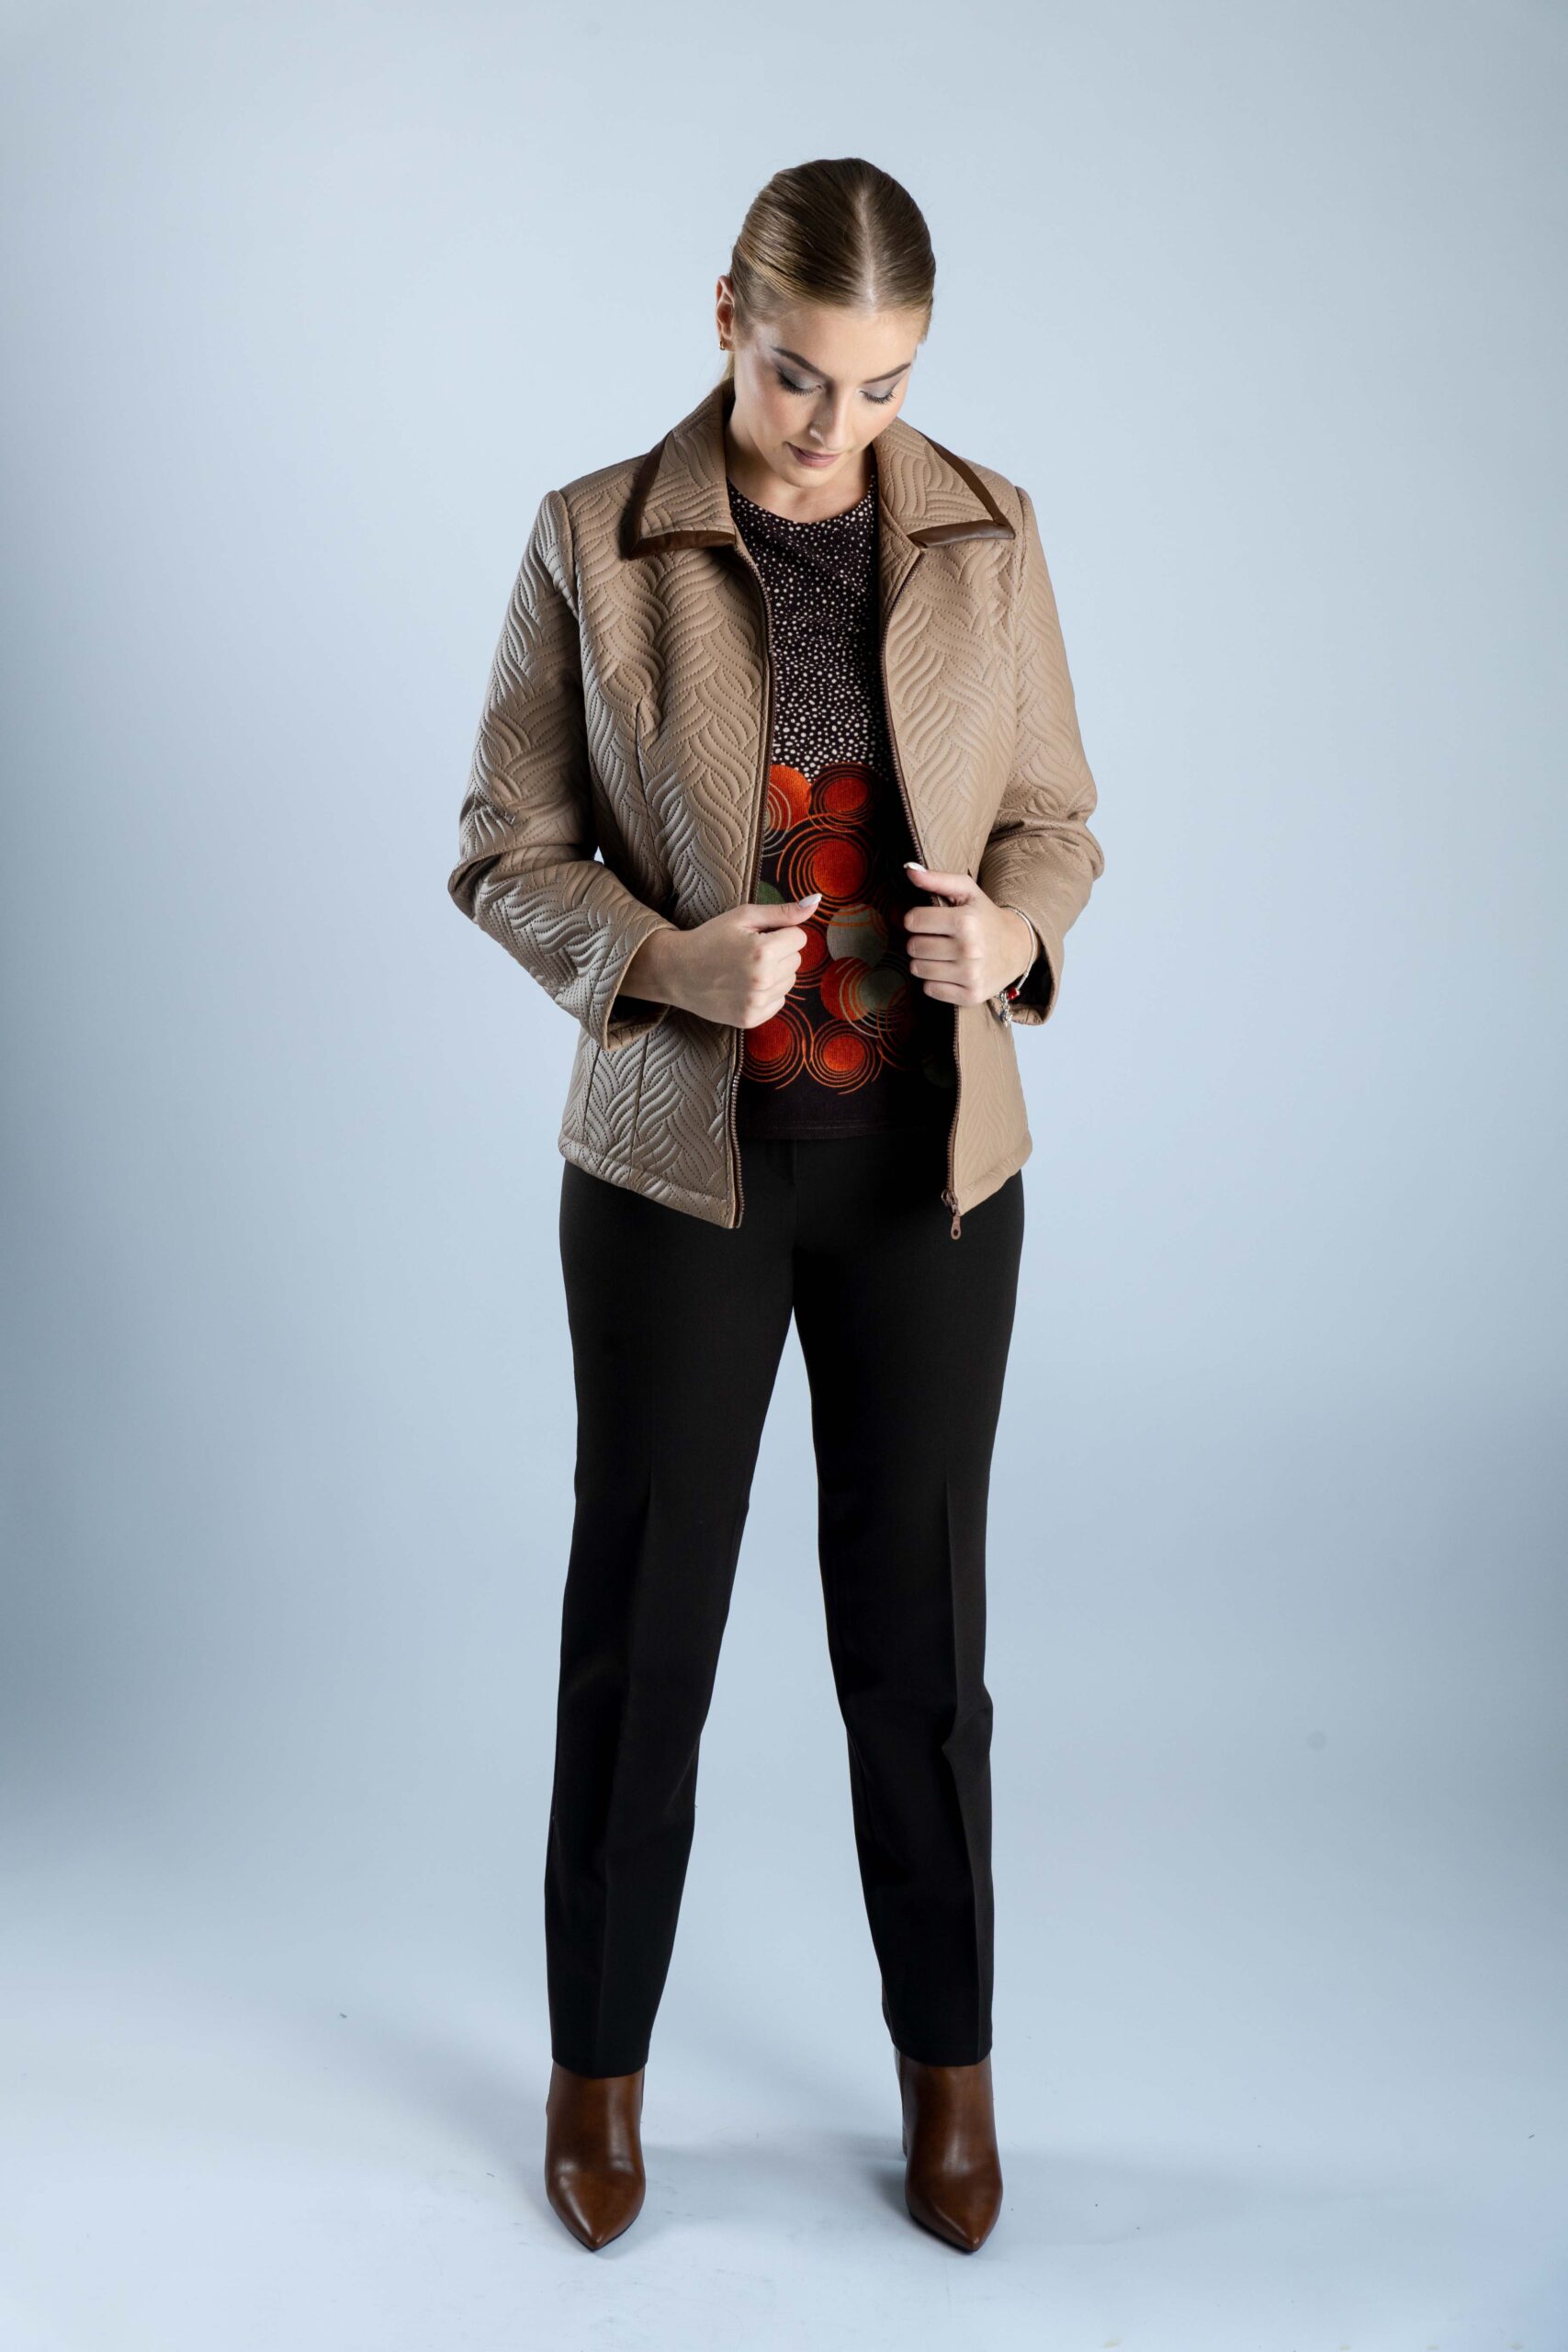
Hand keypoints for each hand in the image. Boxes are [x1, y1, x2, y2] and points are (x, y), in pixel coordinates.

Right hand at [620, 892, 822, 1028]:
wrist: (676, 971)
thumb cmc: (710, 938)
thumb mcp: (743, 916)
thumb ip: (782, 912)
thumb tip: (816, 903)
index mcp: (763, 951)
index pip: (800, 938)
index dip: (781, 933)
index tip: (758, 935)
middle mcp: (763, 980)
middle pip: (797, 960)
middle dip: (779, 952)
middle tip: (749, 951)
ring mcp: (757, 1003)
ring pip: (790, 982)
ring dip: (775, 974)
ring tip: (745, 969)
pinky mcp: (751, 1019)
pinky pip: (778, 1002)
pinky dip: (767, 993)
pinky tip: (744, 986)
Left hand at [901, 864, 1034, 1004]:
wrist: (1017, 947)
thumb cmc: (984, 916)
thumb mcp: (966, 891)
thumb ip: (936, 879)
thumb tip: (907, 870)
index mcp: (965, 921)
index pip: (913, 921)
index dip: (916, 919)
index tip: (928, 920)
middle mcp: (968, 950)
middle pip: (913, 947)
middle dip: (920, 941)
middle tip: (937, 938)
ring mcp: (970, 975)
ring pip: (918, 969)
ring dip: (925, 961)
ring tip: (942, 954)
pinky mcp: (970, 995)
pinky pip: (930, 989)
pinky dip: (934, 981)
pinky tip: (949, 971)